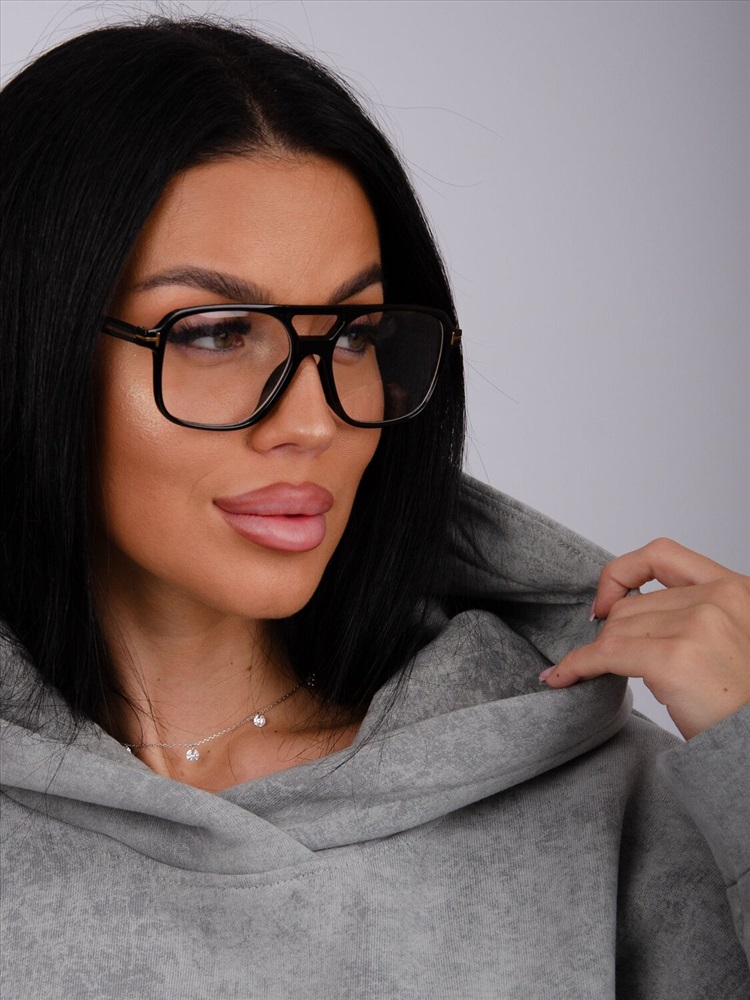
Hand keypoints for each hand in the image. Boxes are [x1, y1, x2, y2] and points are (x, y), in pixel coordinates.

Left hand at [540, 538, 749, 738]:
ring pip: (616, 629)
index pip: (661, 554)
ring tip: (602, 677)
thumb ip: (697, 614)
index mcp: (735, 588)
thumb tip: (626, 616)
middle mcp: (718, 599)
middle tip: (615, 666)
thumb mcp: (733, 638)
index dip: (621, 573)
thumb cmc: (745, 702)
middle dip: (614, 636)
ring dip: (600, 655)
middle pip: (632, 605)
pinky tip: (562, 678)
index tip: (605, 602)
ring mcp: (696, 627)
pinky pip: (604, 654)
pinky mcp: (673, 660)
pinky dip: (576, 665)